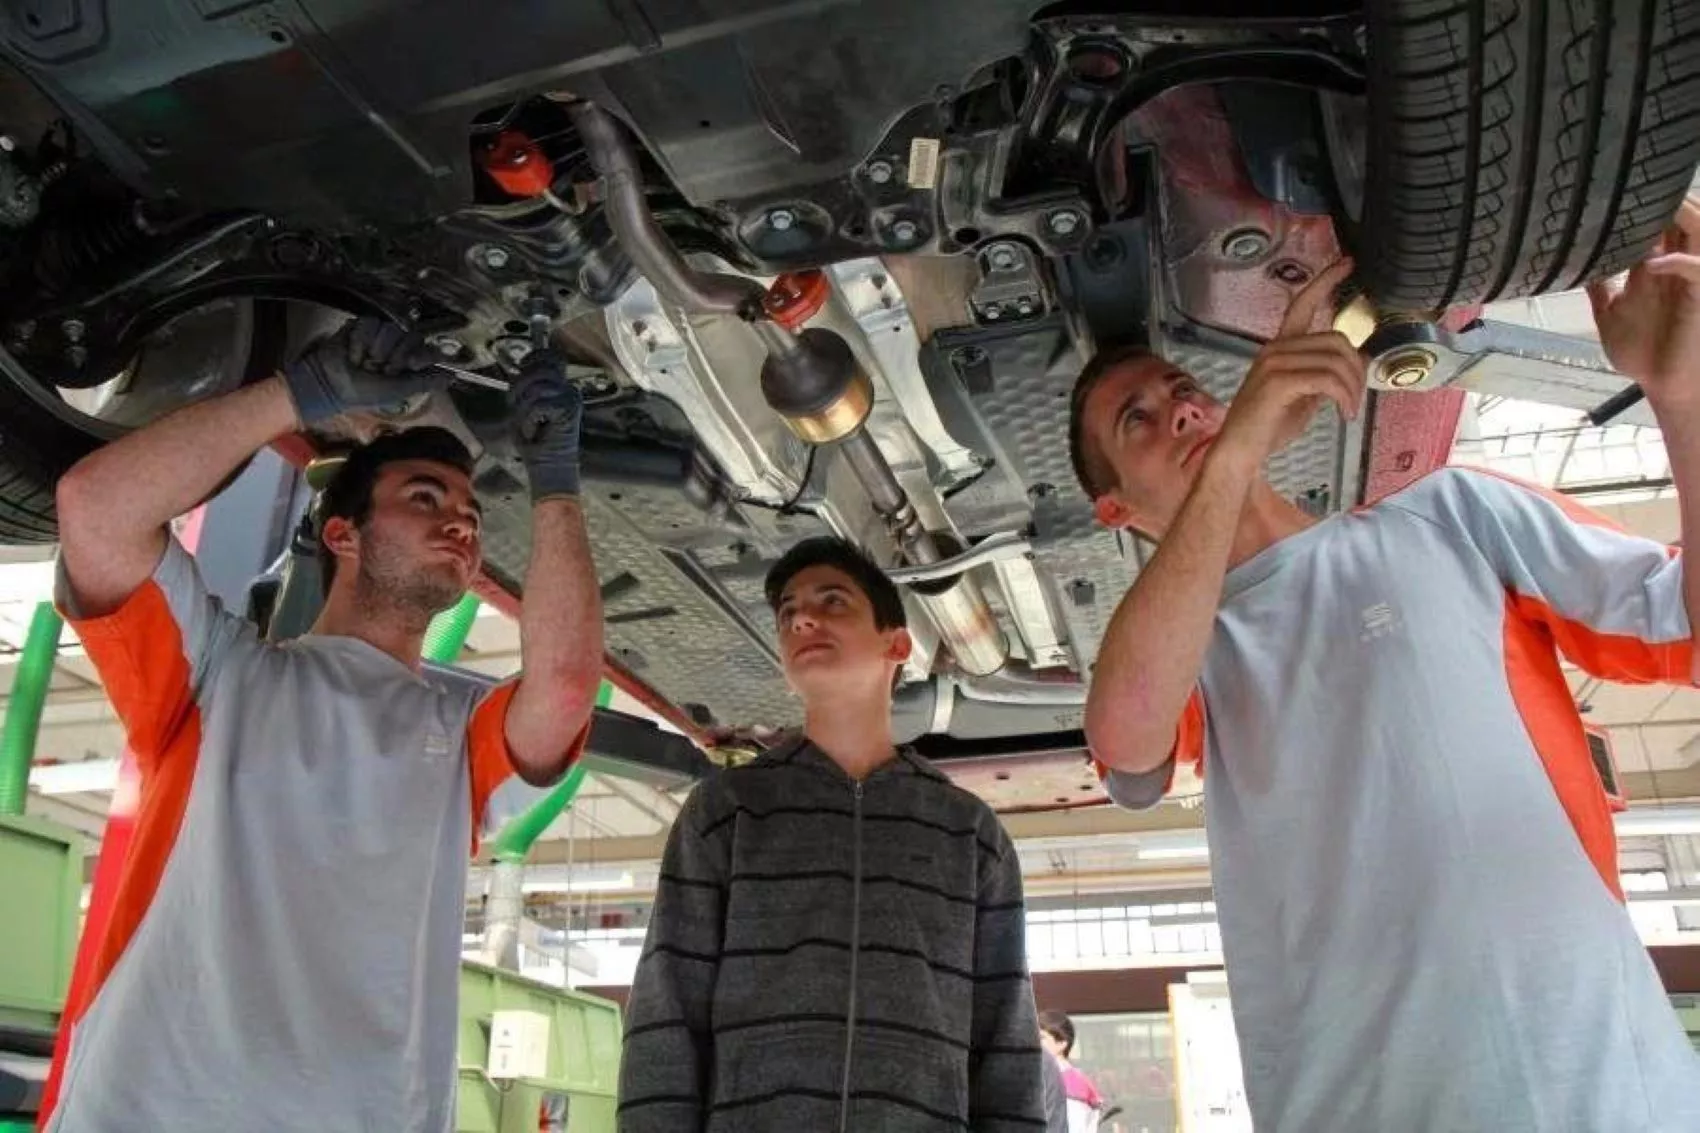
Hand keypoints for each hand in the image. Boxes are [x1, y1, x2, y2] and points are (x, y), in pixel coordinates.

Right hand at [283, 317, 438, 426]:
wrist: (331, 385)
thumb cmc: (365, 393)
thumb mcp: (400, 391)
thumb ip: (426, 382)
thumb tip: (453, 377)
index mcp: (410, 360)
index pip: (427, 347)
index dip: (421, 354)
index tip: (411, 364)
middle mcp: (398, 345)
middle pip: (410, 336)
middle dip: (394, 356)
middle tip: (380, 369)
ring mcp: (380, 334)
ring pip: (390, 329)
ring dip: (375, 351)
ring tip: (364, 363)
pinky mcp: (361, 326)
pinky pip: (369, 324)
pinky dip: (359, 342)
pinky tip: (353, 354)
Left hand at [510, 355, 583, 501]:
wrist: (549, 468)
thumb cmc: (536, 441)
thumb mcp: (525, 408)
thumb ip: (526, 386)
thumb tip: (521, 365)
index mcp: (560, 387)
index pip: (550, 357)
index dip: (532, 359)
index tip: (521, 371)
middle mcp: (569, 390)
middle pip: (540, 367)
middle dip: (521, 386)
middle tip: (519, 406)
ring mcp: (570, 399)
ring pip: (537, 387)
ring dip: (524, 408)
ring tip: (528, 423)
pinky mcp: (568, 411)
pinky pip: (538, 405)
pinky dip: (529, 421)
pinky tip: (533, 432)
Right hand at [1215, 258, 1364, 465]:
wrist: (1238, 452)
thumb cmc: (1267, 429)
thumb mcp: (1302, 397)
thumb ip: (1323, 376)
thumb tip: (1354, 365)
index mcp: (1280, 347)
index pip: (1303, 304)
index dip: (1326, 281)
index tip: (1347, 263)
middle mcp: (1276, 348)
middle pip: (1338, 340)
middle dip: (1357, 370)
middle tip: (1356, 398)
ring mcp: (1275, 362)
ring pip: (1337, 360)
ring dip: (1353, 388)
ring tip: (1349, 410)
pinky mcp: (1278, 381)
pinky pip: (1328, 379)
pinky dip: (1344, 397)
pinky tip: (1343, 414)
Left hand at [1588, 197, 1699, 404]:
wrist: (1663, 386)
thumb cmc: (1644, 352)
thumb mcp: (1610, 317)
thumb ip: (1599, 290)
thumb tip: (1574, 266)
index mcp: (1656, 266)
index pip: (1655, 222)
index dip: (1638, 204)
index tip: (1609, 192)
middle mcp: (1676, 266)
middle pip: (1681, 216)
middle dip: (1663, 198)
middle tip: (1633, 188)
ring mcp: (1690, 280)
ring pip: (1699, 230)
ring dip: (1680, 216)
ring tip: (1654, 210)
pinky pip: (1698, 270)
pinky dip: (1679, 263)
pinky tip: (1654, 264)